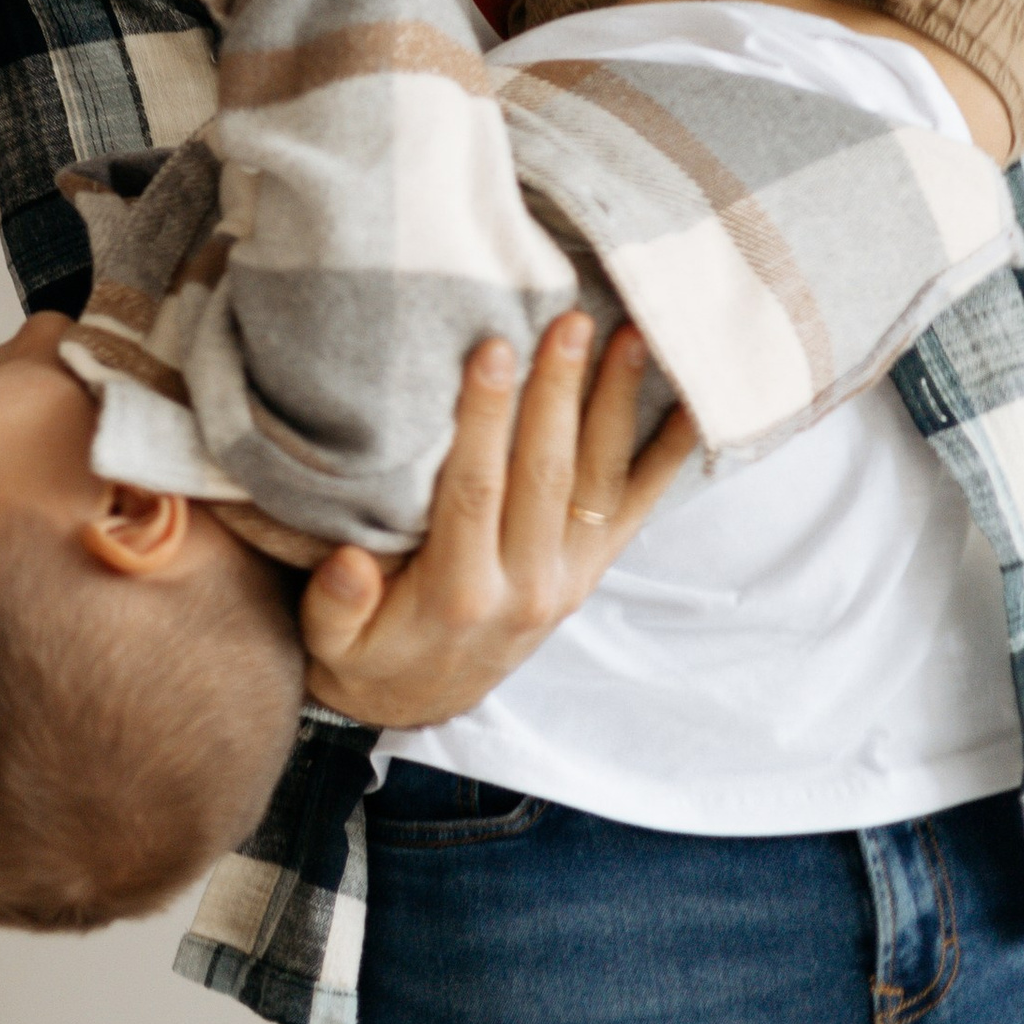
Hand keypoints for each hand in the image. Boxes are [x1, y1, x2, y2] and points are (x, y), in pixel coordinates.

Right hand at [298, 317, 694, 728]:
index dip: (487, 420)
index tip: (494, 350)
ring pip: (599, 482)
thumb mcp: (331, 640)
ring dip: (615, 405)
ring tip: (630, 336)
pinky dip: (666, 456)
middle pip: (548, 475)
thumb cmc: (369, 651)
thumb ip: (336, 603)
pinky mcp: (590, 572)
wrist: (423, 701)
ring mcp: (568, 578)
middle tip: (568, 321)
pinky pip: (635, 509)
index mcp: (460, 594)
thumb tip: (347, 563)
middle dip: (558, 392)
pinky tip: (691, 403)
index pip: (477, 491)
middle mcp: (527, 586)